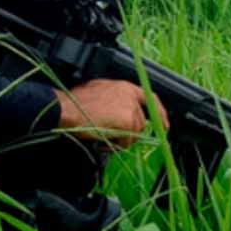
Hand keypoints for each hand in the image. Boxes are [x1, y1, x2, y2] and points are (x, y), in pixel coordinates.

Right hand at [54, 79, 169, 147]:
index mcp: (124, 86)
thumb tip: (119, 113)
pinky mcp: (127, 120)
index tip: (164, 125)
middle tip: (115, 139)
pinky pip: (127, 140)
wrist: (65, 109)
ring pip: (135, 132)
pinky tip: (102, 142)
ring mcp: (130, 107)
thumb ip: (114, 99)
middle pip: (141, 121)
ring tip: (103, 138)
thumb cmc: (75, 103)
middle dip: (129, 133)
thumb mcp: (98, 92)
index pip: (149, 98)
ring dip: (120, 140)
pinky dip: (115, 144)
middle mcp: (130, 94)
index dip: (158, 113)